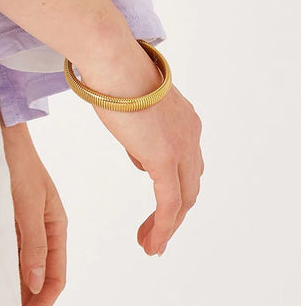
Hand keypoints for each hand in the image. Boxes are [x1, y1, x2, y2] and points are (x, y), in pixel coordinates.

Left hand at [0, 117, 67, 305]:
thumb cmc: (16, 162)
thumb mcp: (27, 204)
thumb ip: (32, 244)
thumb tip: (37, 285)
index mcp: (56, 226)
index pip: (56, 277)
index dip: (42, 303)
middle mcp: (42, 228)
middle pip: (39, 275)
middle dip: (28, 301)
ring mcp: (24, 223)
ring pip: (22, 264)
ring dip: (14, 286)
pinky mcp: (6, 216)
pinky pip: (7, 249)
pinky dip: (1, 266)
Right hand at [73, 40, 203, 255]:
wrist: (114, 62)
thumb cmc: (114, 73)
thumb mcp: (132, 106)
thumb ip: (140, 131)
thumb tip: (139, 154)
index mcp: (184, 121)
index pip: (185, 163)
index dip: (174, 187)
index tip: (160, 205)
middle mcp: (190, 135)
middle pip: (190, 185)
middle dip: (174, 212)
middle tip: (156, 233)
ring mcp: (182, 148)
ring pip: (184, 200)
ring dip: (168, 225)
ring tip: (150, 244)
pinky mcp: (165, 160)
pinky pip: (169, 204)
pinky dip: (162, 227)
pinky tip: (151, 242)